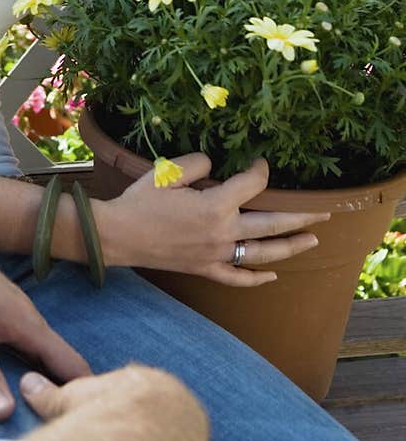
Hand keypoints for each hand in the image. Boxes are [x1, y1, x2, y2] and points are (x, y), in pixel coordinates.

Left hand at [0, 219, 90, 420]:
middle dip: (65, 391)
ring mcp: (11, 315)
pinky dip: (23, 367)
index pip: (71, 363)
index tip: (87, 421)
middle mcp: (28, 320)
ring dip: (42, 379)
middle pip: (57, 361)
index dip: (82, 392)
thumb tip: (4, 415)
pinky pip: (20, 346)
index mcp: (30, 324)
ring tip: (44, 411)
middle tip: (68, 425)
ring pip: (37, 354)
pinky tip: (14, 381)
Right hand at [20, 364, 223, 440]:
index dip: (131, 405)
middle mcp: (175, 405)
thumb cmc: (100, 412)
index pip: (141, 392)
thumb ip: (49, 393)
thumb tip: (26, 381)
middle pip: (172, 416)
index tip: (122, 416)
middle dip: (163, 429)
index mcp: (145, 383)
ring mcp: (192, 436)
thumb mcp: (70, 399)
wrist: (133, 432)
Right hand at [94, 154, 330, 286]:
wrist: (116, 235)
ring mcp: (216, 255)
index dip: (261, 171)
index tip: (262, 163)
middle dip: (301, 215)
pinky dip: (257, 277)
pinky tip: (272, 275)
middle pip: (272, 223)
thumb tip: (215, 168)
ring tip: (313, 239)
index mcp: (216, 205)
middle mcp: (223, 233)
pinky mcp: (205, 269)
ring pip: (263, 253)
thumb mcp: (167, 172)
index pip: (253, 185)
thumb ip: (198, 165)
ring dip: (291, 246)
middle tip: (324, 211)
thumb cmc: (139, 201)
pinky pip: (237, 277)